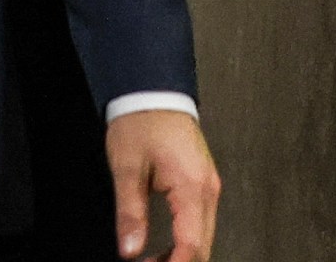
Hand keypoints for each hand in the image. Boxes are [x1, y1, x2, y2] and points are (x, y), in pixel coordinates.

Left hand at [109, 109, 218, 260]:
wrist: (153, 91)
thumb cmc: (141, 121)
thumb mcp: (127, 168)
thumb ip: (130, 212)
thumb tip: (130, 247)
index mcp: (192, 187)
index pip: (191, 245)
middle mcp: (207, 189)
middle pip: (204, 246)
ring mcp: (208, 186)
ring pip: (205, 237)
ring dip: (183, 254)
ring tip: (152, 261)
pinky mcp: (203, 183)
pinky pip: (201, 222)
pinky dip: (186, 240)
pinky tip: (167, 247)